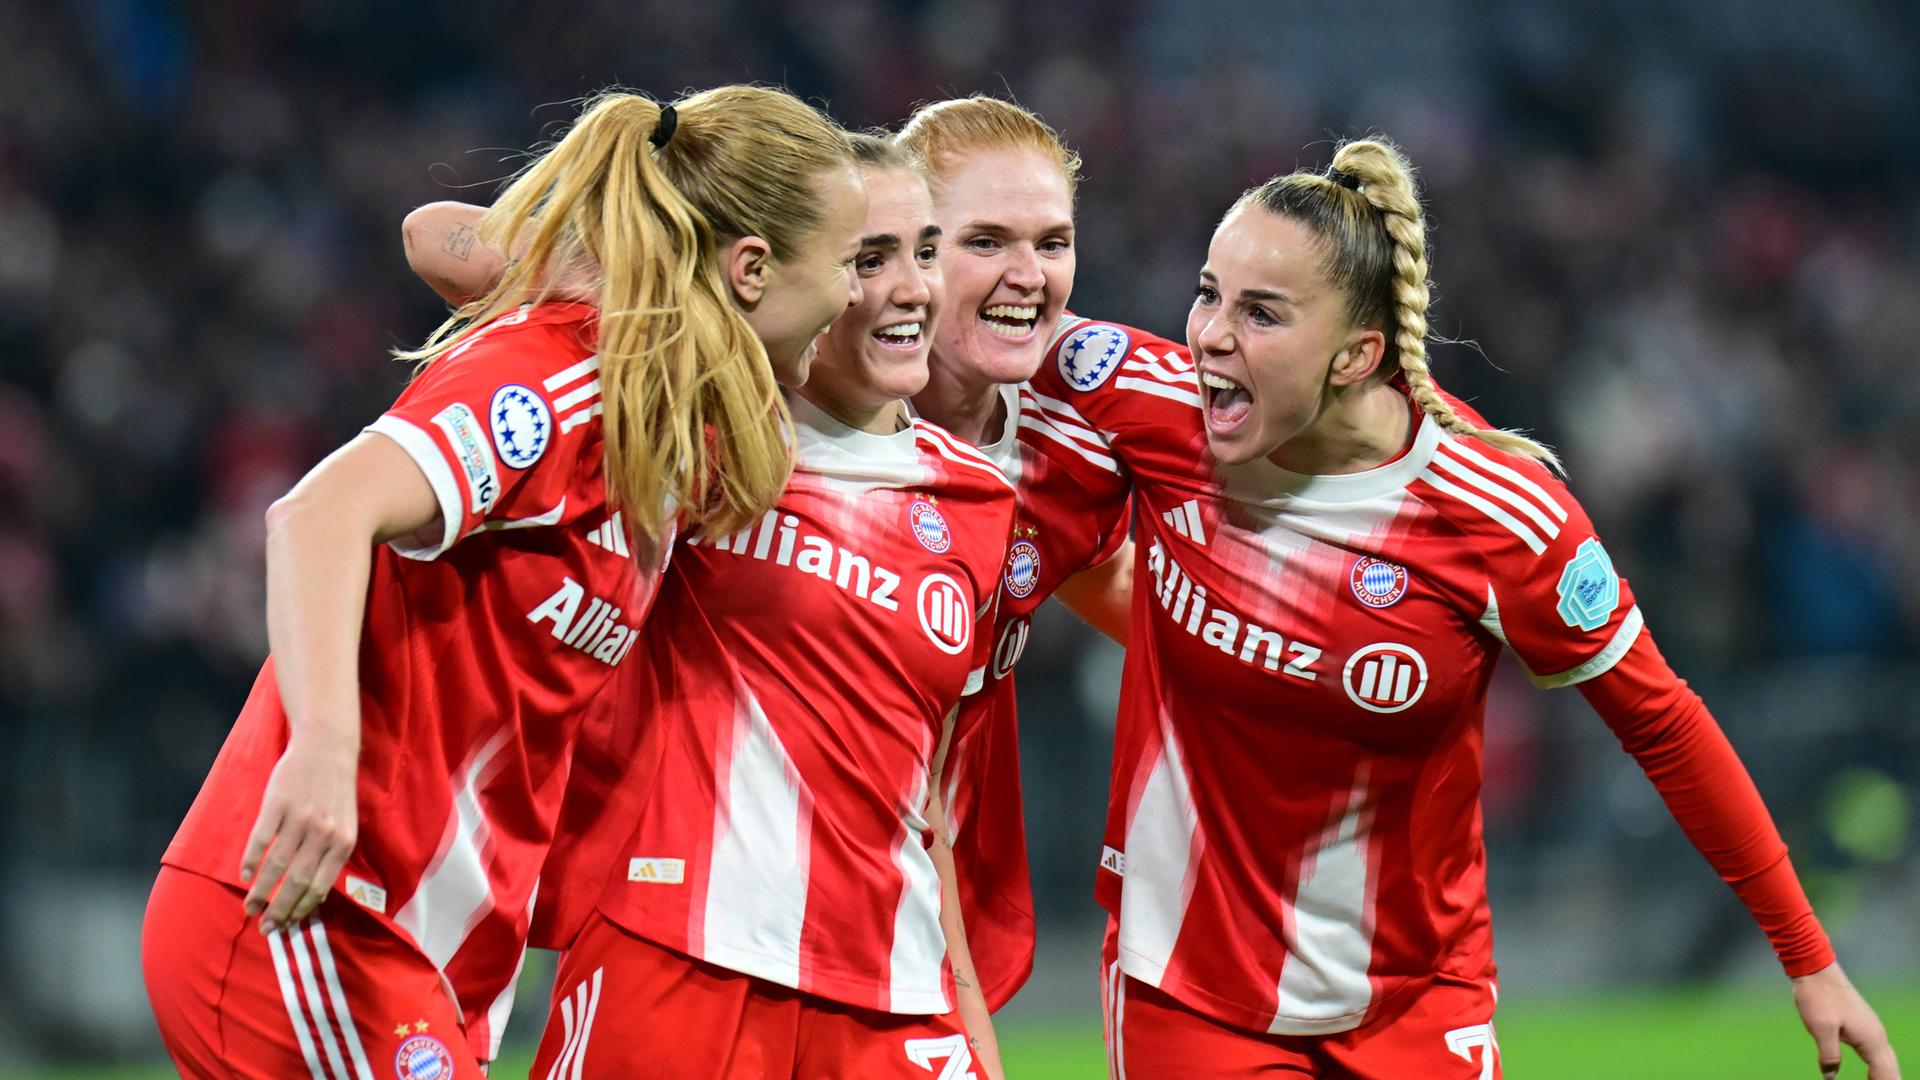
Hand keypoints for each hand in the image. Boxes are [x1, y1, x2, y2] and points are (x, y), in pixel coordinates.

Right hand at [239, 730, 359, 933]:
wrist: (326, 747)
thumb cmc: (335, 791)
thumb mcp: (345, 824)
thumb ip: (331, 855)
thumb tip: (313, 896)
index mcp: (343, 842)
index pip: (320, 886)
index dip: (301, 910)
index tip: (287, 926)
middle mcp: (323, 833)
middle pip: (297, 882)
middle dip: (279, 909)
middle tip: (265, 927)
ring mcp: (300, 818)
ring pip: (277, 865)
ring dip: (261, 892)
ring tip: (250, 908)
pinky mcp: (278, 804)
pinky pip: (261, 839)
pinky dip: (252, 860)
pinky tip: (245, 875)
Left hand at [1793, 962, 1900, 1079]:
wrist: (1816, 970)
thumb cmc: (1818, 997)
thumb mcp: (1821, 1029)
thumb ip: (1829, 1055)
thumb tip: (1830, 1077)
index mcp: (1871, 1040)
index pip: (1885, 1074)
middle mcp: (1877, 1036)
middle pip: (1891, 1070)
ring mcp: (1871, 1030)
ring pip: (1886, 1061)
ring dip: (1885, 1077)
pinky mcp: (1862, 1026)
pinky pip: (1877, 1054)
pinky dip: (1879, 1068)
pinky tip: (1873, 1074)